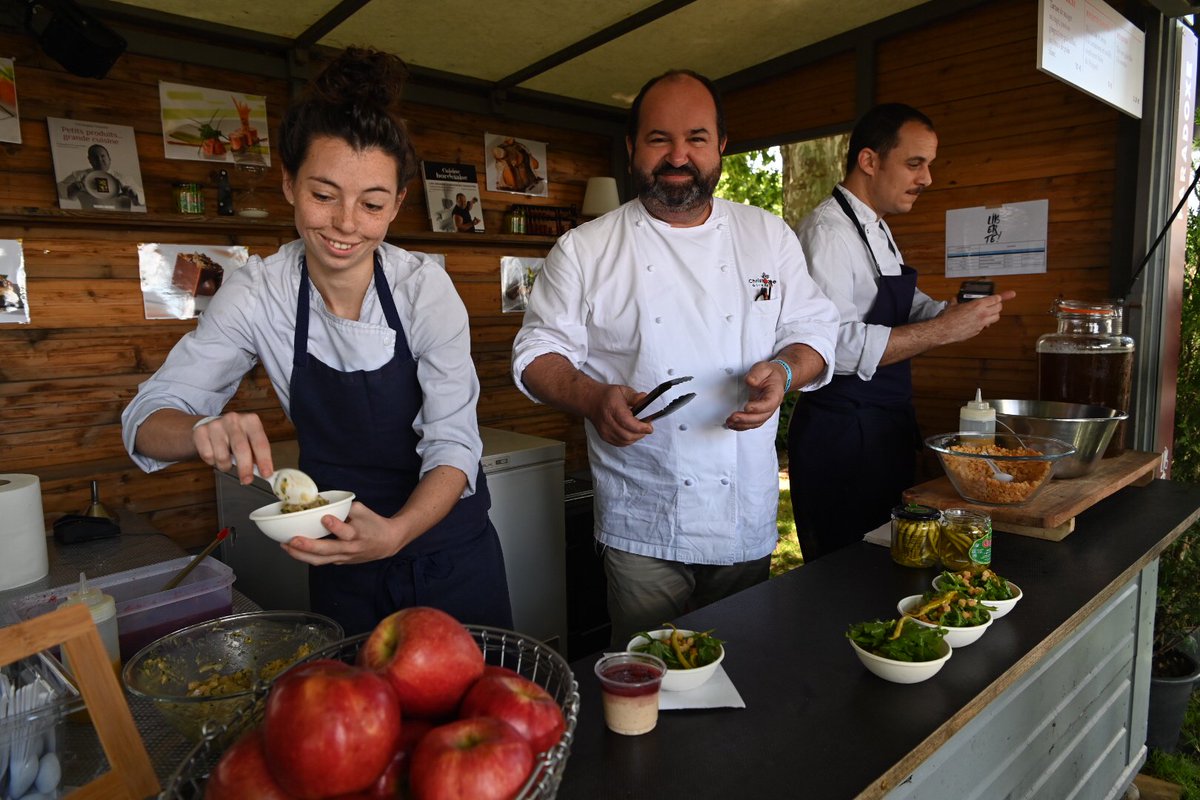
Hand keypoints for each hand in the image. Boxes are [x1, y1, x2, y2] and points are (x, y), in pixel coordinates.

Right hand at [192, 411, 272, 484]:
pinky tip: (214, 455)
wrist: (210, 426)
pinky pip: (208, 455)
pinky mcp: (201, 432)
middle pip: (241, 449)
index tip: (266, 474)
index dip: (264, 460)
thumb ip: (257, 455)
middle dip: (245, 468)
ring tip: (226, 463)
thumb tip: (264, 473)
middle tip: (247, 480)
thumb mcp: (249, 440)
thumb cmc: (234, 436)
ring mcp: (216, 425)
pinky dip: (212, 461)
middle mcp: (234, 420)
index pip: (260, 443)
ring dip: (225, 466)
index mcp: (251, 421)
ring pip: (222, 455)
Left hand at [281, 501, 403, 564]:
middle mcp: (350, 548)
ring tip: (286, 547)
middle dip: (308, 546)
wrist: (387, 542)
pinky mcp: (340, 562)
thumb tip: (324, 502)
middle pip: (328, 550)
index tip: (325, 517)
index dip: (335, 526)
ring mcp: (344, 557)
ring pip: (320, 560)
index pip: (346, 531)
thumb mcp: (363, 511)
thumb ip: (345, 508)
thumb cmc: (373, 524)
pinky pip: (321, 561)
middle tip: (293, 540)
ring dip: (301, 555)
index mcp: (358, 533)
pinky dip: (306, 557)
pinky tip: (294, 550)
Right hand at [588, 383, 653, 445]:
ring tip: (639, 430)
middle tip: (646, 428)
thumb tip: (644, 399)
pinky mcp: (604, 437)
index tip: (649, 427)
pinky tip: (631, 433)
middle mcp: (607, 422)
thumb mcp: (622, 390)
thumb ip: (634, 396)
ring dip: (635, 438)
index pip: (628, 422)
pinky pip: (619, 443)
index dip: (641, 427)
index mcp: (613, 408)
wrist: (591, 401)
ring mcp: (605, 431)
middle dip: (640, 434)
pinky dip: (628, 441)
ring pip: (624, 441)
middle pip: (627, 435)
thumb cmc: (607, 396)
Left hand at [725, 361, 785, 429]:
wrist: (774, 379)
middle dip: (747, 419)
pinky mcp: (758, 415)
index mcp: (775, 394)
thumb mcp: (764, 368)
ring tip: (730, 422)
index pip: (769, 403)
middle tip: (734, 417)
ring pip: (756, 423)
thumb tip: (750, 381)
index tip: (747, 407)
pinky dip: (742, 426)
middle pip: (762, 417)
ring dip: (742, 424)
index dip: (758, 407)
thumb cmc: (768, 374)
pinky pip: (752, 424)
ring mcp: (765, 412)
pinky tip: (732, 425)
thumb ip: (757, 373)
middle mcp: (772, 406)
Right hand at [935, 290, 1015, 342]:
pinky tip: (979, 321)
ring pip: (996, 317)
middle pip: (999, 308)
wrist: (944, 330)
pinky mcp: (978, 331)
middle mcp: (983, 314)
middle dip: (998, 305)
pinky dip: (985, 323)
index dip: (999, 297)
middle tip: (995, 304)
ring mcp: (982, 323)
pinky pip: (986, 326)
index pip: (996, 298)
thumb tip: (955, 299)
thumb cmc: (948, 318)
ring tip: (989, 313)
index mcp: (978, 304)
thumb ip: (957, 301)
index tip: (1004, 295)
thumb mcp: (953, 305)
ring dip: (994, 314)